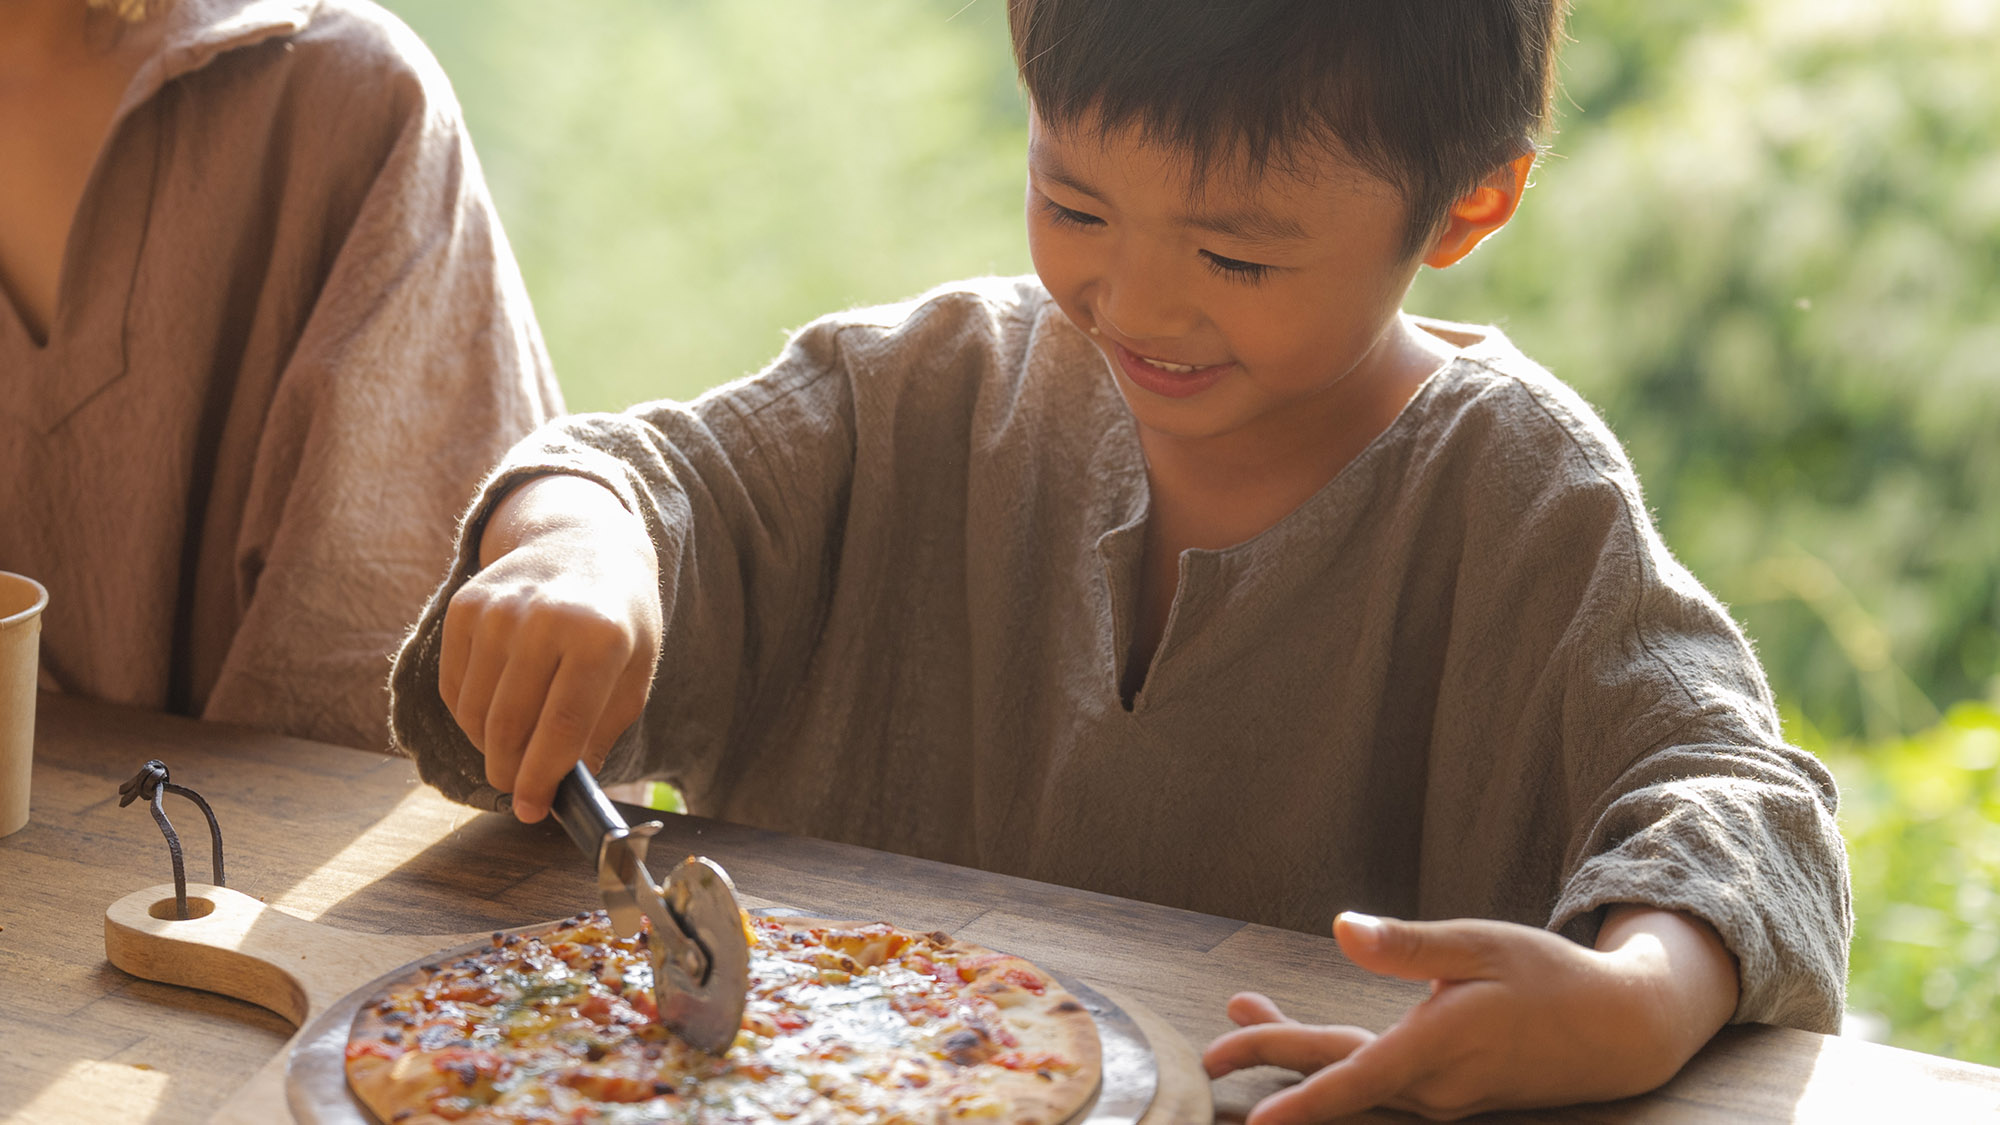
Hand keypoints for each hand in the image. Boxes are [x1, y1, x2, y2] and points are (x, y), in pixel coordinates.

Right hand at [437, 474, 662, 822]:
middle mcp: (544, 619)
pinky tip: (496, 714)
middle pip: (510, 724)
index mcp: (600, 637)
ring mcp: (498, 610)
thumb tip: (560, 787)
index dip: (542, 777)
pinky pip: (455, 688)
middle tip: (518, 791)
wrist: (582, 544)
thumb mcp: (635, 671)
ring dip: (489, 747)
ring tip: (514, 750)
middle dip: (510, 772)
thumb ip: (600, 730)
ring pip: (476, 712)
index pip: (562, 725)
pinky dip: (470, 717)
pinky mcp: (464, 608)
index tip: (532, 810)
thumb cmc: (618, 620)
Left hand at [1203, 907, 1738, 1121]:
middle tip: (1211, 1054)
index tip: (1255, 1121)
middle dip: (1273, 1058)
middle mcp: (1434, 1089)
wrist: (1620, 1029)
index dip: (1301, 1101)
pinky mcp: (1448, 1096)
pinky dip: (1339, 1063)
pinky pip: (1380, 1084)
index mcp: (1438, 1049)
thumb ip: (1405, 946)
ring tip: (1245, 1014)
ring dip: (1299, 1055)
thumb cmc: (1550, 977)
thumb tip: (1339, 929)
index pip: (1354, 1081)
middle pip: (1339, 1080)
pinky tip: (1315, 1039)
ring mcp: (1442, 1100)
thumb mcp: (1479, 945)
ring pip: (1356, 1083)